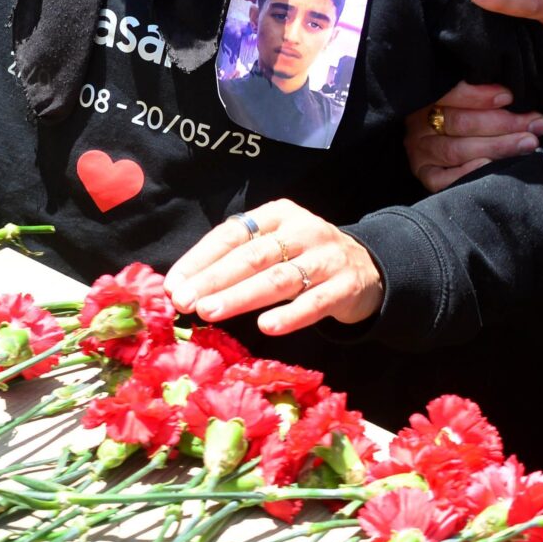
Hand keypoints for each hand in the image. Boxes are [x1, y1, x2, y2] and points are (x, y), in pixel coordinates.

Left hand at [164, 201, 382, 335]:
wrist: (369, 268)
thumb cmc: (305, 258)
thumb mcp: (275, 246)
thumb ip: (237, 260)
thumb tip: (184, 286)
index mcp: (277, 214)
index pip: (231, 234)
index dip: (200, 259)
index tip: (173, 285)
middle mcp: (302, 230)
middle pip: (251, 255)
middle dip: (214, 279)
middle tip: (184, 301)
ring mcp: (326, 257)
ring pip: (278, 278)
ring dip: (240, 296)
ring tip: (210, 312)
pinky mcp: (346, 285)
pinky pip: (314, 302)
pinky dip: (290, 314)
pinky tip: (266, 327)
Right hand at [402, 80, 542, 193]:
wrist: (445, 148)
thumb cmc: (467, 120)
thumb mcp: (470, 102)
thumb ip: (486, 100)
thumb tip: (517, 102)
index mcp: (428, 98)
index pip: (450, 94)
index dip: (480, 96)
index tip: (509, 97)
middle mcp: (419, 125)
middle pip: (460, 123)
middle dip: (502, 123)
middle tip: (534, 125)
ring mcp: (420, 152)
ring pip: (457, 149)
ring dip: (497, 146)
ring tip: (527, 143)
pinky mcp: (426, 176)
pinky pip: (444, 178)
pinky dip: (468, 171)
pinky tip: (491, 165)